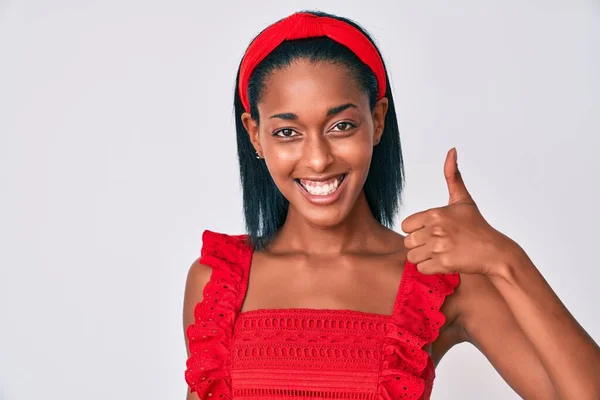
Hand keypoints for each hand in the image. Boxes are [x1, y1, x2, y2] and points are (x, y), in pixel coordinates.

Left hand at [401, 148, 513, 276]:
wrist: (495, 251)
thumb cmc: (476, 226)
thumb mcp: (463, 200)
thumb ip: (452, 176)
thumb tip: (452, 150)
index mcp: (435, 213)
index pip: (406, 225)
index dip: (416, 230)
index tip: (431, 231)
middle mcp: (435, 229)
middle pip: (408, 242)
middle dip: (419, 245)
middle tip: (436, 244)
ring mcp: (439, 248)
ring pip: (412, 257)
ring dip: (423, 258)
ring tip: (439, 254)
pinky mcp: (443, 265)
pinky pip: (421, 269)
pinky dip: (430, 269)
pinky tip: (442, 263)